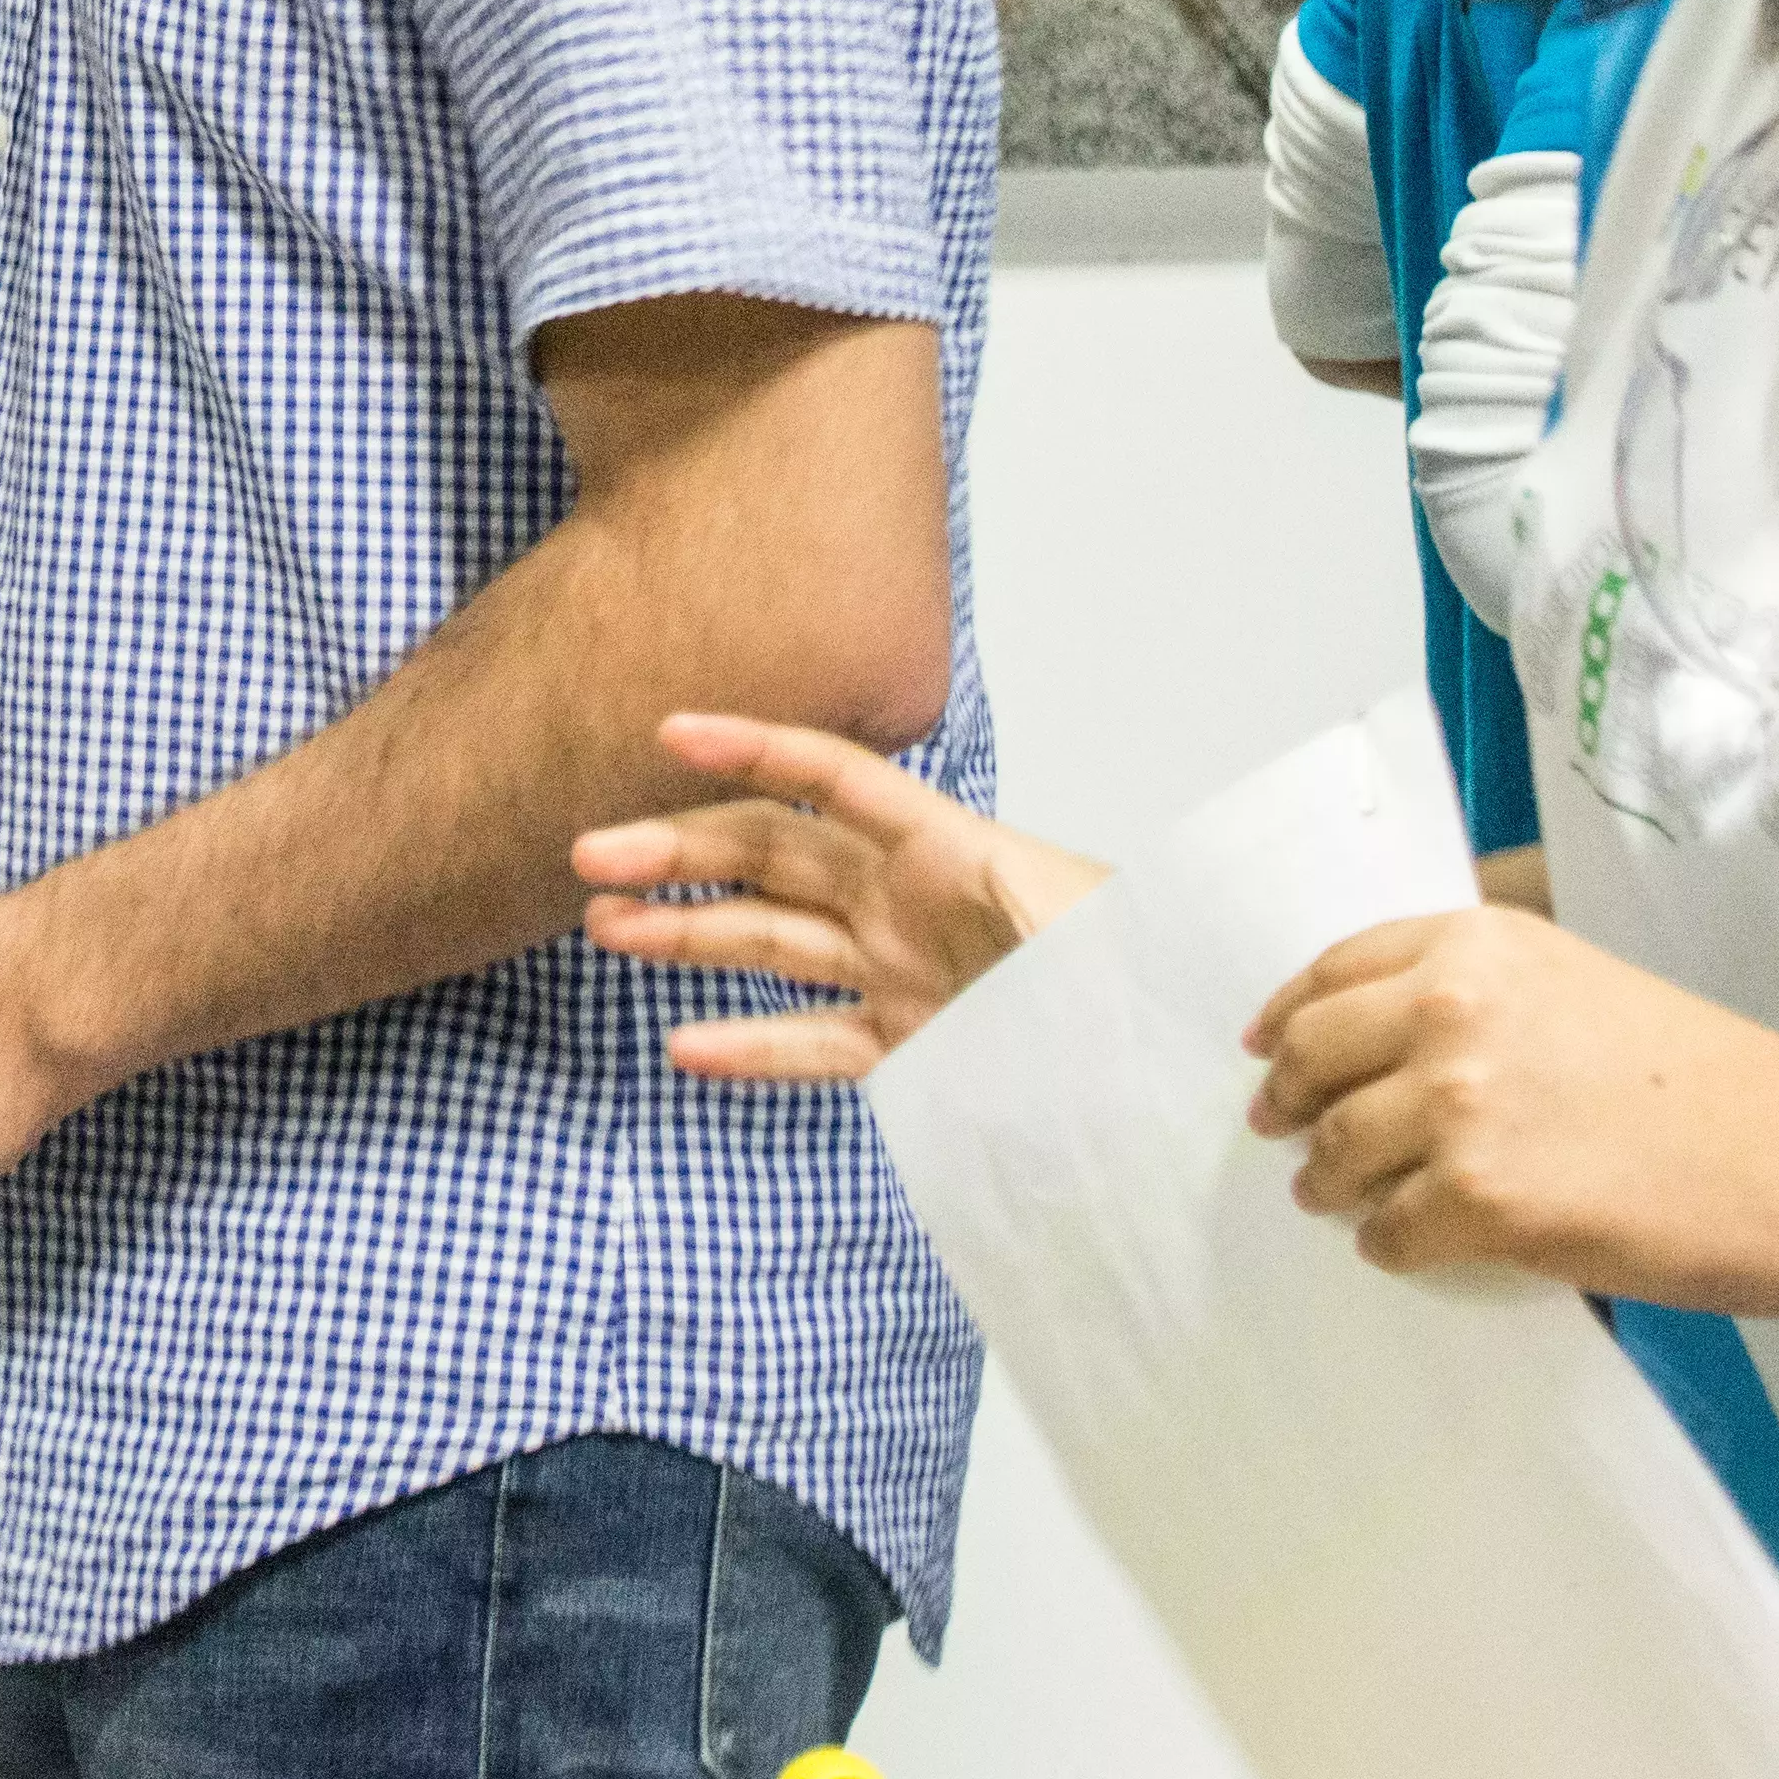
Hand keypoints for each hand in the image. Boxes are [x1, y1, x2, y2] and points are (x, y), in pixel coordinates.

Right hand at [571, 712, 1105, 1082]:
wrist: (1186, 1047)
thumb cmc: (1148, 968)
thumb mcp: (1095, 923)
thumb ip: (1032, 907)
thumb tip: (996, 897)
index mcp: (949, 846)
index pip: (830, 778)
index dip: (752, 747)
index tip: (667, 731)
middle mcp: (907, 898)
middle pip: (772, 855)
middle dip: (679, 848)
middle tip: (592, 854)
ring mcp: (900, 970)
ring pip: (771, 940)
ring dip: (687, 931)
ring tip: (606, 925)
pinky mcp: (910, 1044)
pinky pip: (813, 1040)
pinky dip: (749, 1044)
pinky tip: (685, 1044)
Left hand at [1244, 902, 1778, 1316]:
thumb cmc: (1716, 1082)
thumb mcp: (1581, 989)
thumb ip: (1483, 1001)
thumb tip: (1389, 1047)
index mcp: (1477, 944)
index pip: (1336, 971)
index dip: (1292, 1012)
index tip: (1268, 1044)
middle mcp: (1450, 1009)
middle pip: (1314, 1055)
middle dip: (1289, 1098)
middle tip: (1279, 1128)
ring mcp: (1458, 1106)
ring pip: (1336, 1151)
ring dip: (1326, 1180)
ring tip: (1331, 1196)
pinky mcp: (1479, 1201)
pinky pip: (1389, 1230)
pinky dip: (1388, 1244)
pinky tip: (1403, 1245)